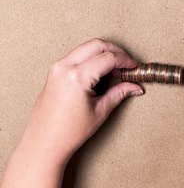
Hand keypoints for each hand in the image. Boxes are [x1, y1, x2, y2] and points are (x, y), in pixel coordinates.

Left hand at [22, 38, 142, 161]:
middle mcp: (65, 67)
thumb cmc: (69, 131)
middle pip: (97, 45)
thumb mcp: (100, 111)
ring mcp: (57, 68)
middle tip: (127, 63)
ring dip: (103, 53)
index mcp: (77, 77)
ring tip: (115, 69)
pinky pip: (77, 55)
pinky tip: (100, 70)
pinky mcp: (54, 71)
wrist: (44, 142)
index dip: (125, 60)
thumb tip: (135, 86)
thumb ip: (119, 93)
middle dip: (116, 51)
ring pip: (86, 47)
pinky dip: (92, 57)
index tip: (134, 67)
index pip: (108, 58)